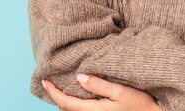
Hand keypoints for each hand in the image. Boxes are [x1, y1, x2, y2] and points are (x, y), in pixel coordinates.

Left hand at [42, 74, 161, 110]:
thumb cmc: (140, 104)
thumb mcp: (120, 91)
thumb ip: (99, 84)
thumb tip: (79, 76)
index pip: (64, 103)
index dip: (52, 92)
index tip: (44, 80)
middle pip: (66, 110)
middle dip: (56, 97)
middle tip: (50, 82)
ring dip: (65, 101)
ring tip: (62, 87)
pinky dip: (74, 105)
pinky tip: (78, 94)